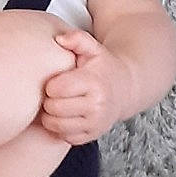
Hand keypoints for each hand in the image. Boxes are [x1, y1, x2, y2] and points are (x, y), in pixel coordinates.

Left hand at [39, 29, 127, 145]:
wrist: (125, 89)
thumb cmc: (103, 68)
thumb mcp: (93, 48)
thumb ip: (77, 39)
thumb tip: (60, 39)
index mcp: (94, 83)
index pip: (56, 89)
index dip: (51, 84)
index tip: (58, 80)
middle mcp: (96, 106)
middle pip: (53, 108)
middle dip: (49, 100)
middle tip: (57, 93)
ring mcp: (95, 123)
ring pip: (55, 125)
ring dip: (51, 115)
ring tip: (59, 103)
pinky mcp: (92, 136)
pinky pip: (64, 137)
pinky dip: (60, 128)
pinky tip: (67, 116)